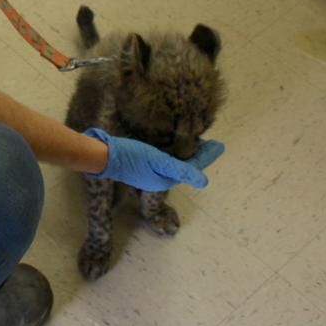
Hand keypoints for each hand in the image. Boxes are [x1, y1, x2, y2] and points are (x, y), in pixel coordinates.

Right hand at [84, 128, 224, 190]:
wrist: (104, 156)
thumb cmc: (132, 157)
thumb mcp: (159, 161)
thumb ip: (181, 169)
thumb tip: (204, 181)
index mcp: (167, 178)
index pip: (193, 166)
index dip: (207, 155)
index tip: (220, 145)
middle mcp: (160, 178)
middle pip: (186, 165)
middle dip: (200, 155)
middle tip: (213, 144)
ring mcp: (151, 173)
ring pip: (176, 163)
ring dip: (188, 155)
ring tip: (198, 144)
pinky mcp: (142, 166)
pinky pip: (165, 160)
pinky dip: (175, 154)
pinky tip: (173, 148)